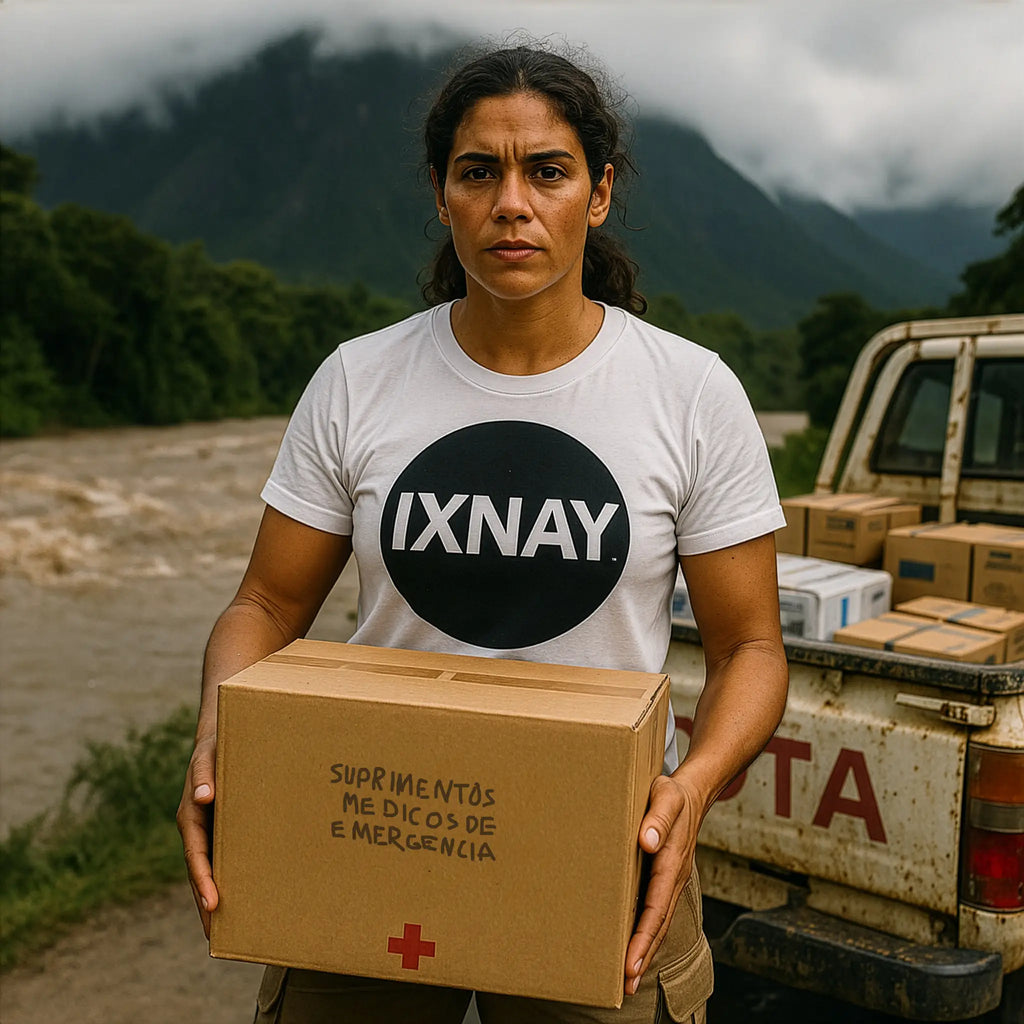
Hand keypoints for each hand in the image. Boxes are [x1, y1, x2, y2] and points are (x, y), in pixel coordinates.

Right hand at [176, 733, 218, 936]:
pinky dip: (231, 876)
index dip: (203, 881)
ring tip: (230, 928)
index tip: (212, 905)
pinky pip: (227, 855)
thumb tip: (204, 797)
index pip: (196, 857)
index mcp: (191, 817)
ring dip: (217, 895)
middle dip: (206, 903)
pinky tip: (248, 893)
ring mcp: (211, 830)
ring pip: (212, 868)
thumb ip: (205, 774)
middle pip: (200, 872)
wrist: (225, 735)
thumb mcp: (208, 757)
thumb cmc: (216, 745)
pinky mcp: (226, 827)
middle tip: (215, 937)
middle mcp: (198, 829)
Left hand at [623, 771, 703, 995]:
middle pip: (659, 924)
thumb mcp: (665, 796)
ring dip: (644, 948)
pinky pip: (657, 908)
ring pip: (659, 920)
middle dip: (643, 955)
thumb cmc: (673, 793)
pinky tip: (634, 943)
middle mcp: (674, 876)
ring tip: (628, 978)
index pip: (656, 908)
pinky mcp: (666, 876)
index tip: (630, 964)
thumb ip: (656, 817)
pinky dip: (646, 931)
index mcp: (672, 861)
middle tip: (625, 986)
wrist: (693, 791)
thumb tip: (646, 842)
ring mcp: (672, 879)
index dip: (643, 937)